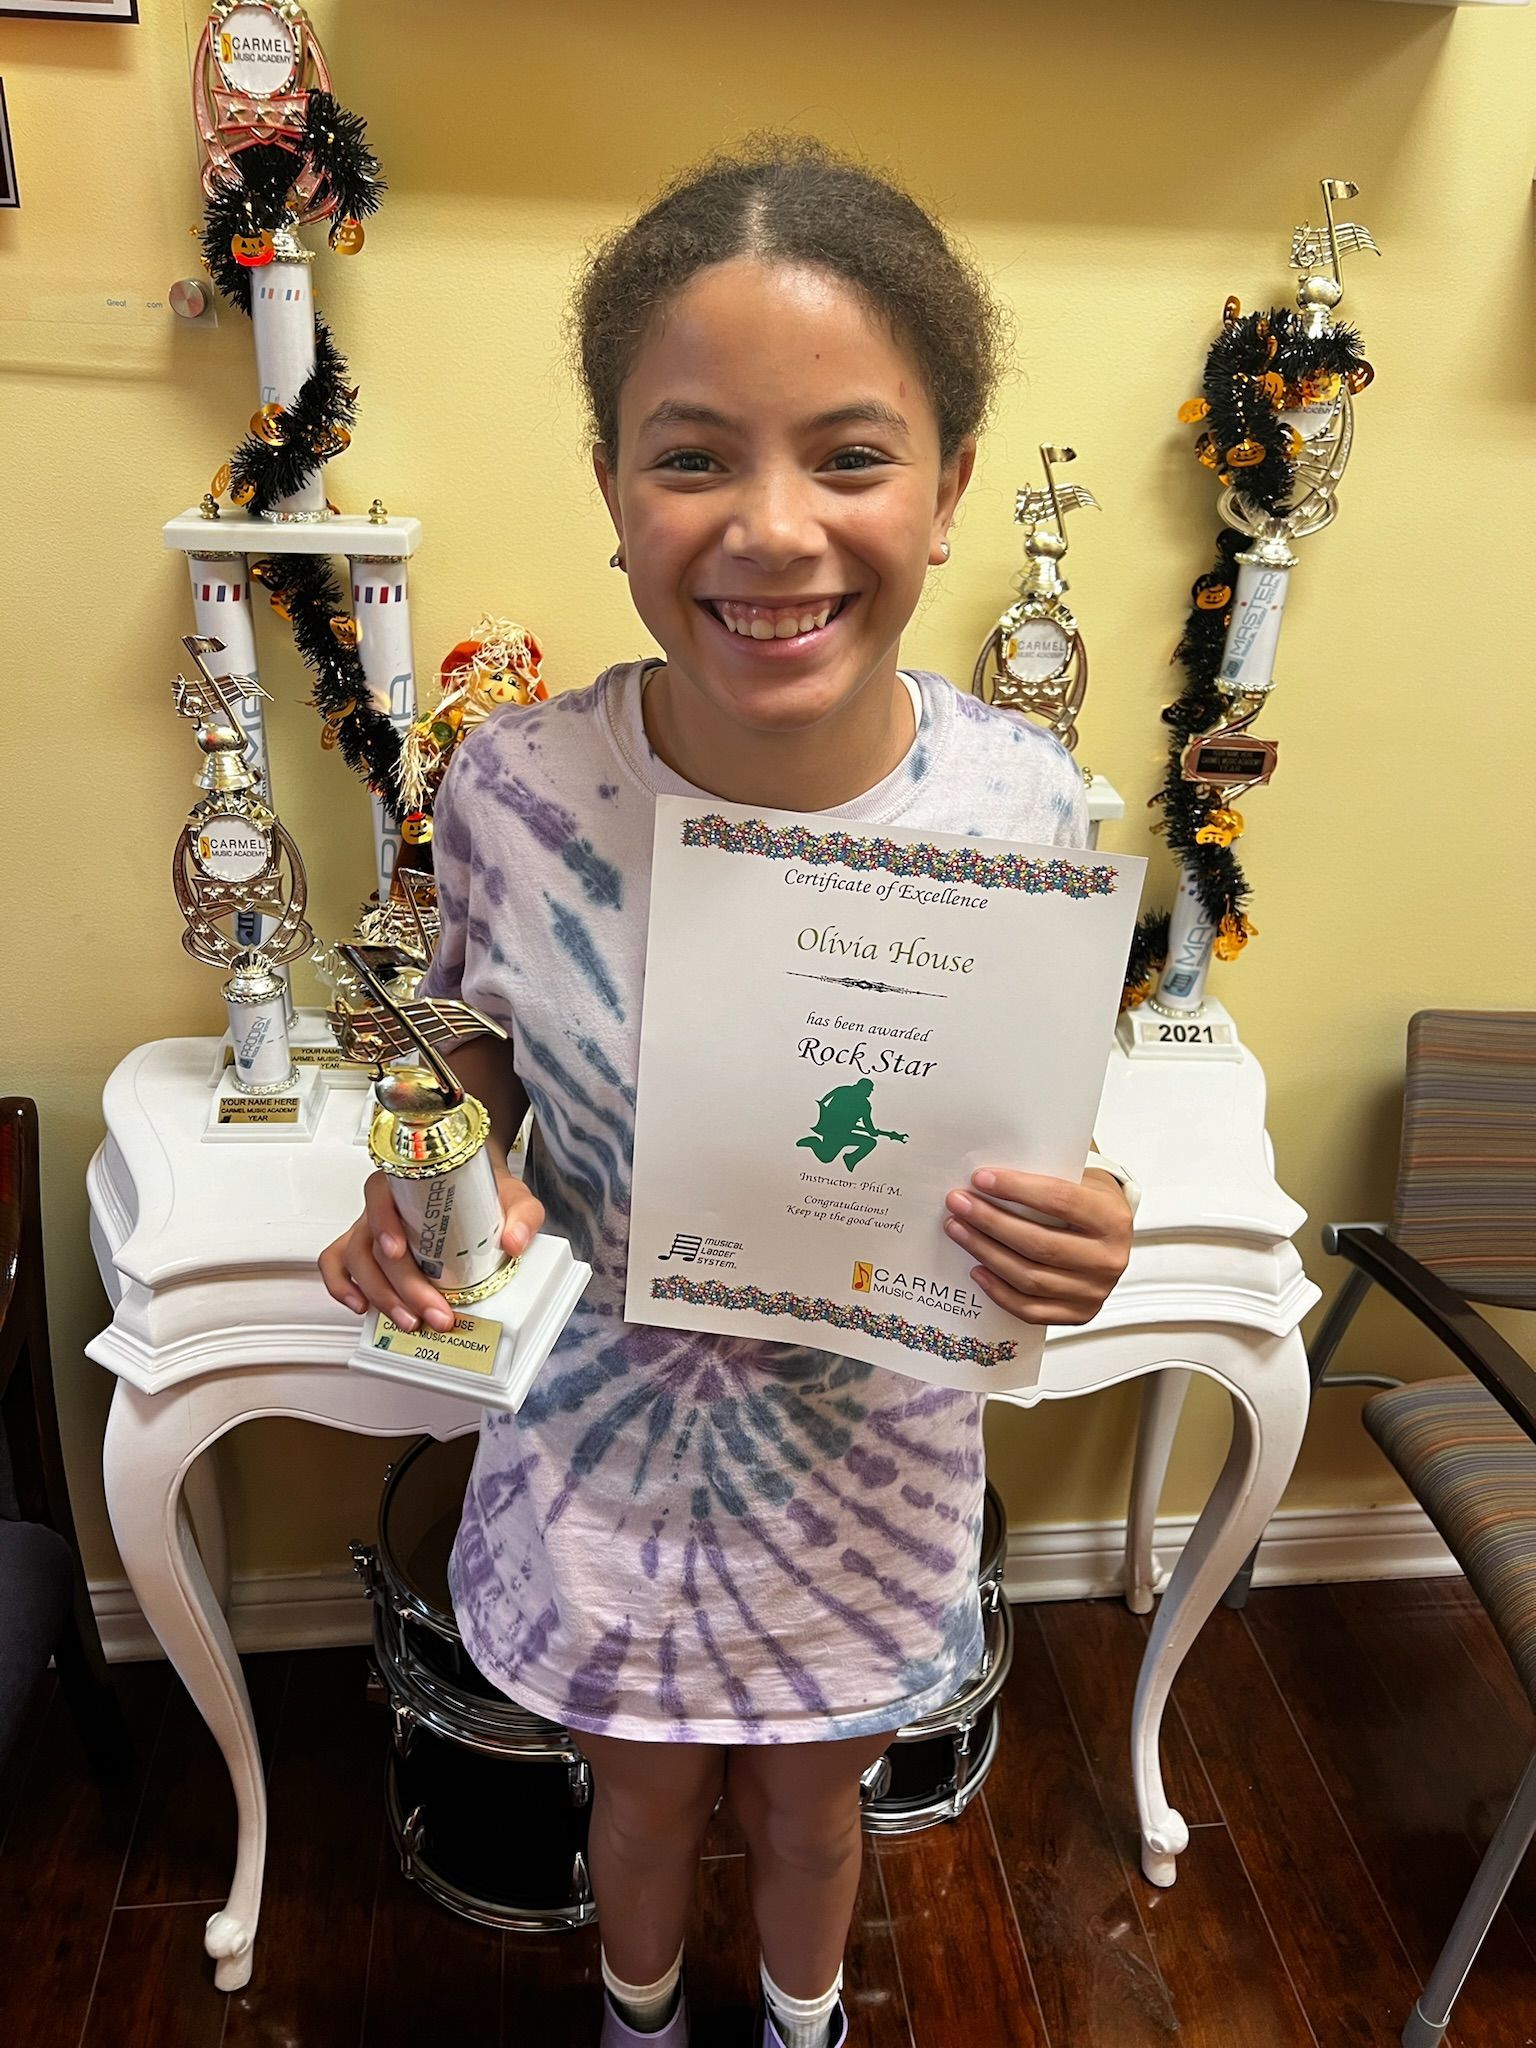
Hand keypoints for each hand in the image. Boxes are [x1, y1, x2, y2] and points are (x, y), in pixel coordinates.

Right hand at [318, 1161, 543, 1334]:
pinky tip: (362, 1307)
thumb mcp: (513, 1196)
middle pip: (372, 1243)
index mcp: (408, 1182)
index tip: (399, 1250)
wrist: (476, 1188)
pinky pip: (338, 1263)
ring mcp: (372, 1228)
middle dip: (400, 1285)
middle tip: (431, 1311)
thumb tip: (512, 1242)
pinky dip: (341, 1286)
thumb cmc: (484, 1190)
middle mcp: (384, 1205)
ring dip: (380, 1295)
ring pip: (355, 1260)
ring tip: (410, 1320)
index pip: (380, 1195)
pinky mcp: (368, 1248)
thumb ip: (521, 1215)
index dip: (383, 1224)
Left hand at [942, 1166, 1131, 1327]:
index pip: (1059, 1201)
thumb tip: (991, 1170)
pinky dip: (998, 1290)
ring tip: (959, 1230)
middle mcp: (1107, 1259)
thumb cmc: (1091, 1202)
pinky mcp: (1077, 1314)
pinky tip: (977, 1269)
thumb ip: (1047, 1170)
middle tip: (959, 1203)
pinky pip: (1029, 1309)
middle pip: (1038, 1243)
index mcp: (1112, 1219)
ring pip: (1029, 1278)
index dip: (1016, 1189)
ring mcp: (1093, 1291)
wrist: (1112, 1236)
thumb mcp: (1081, 1176)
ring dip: (985, 1252)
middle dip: (990, 1222)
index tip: (981, 1179)